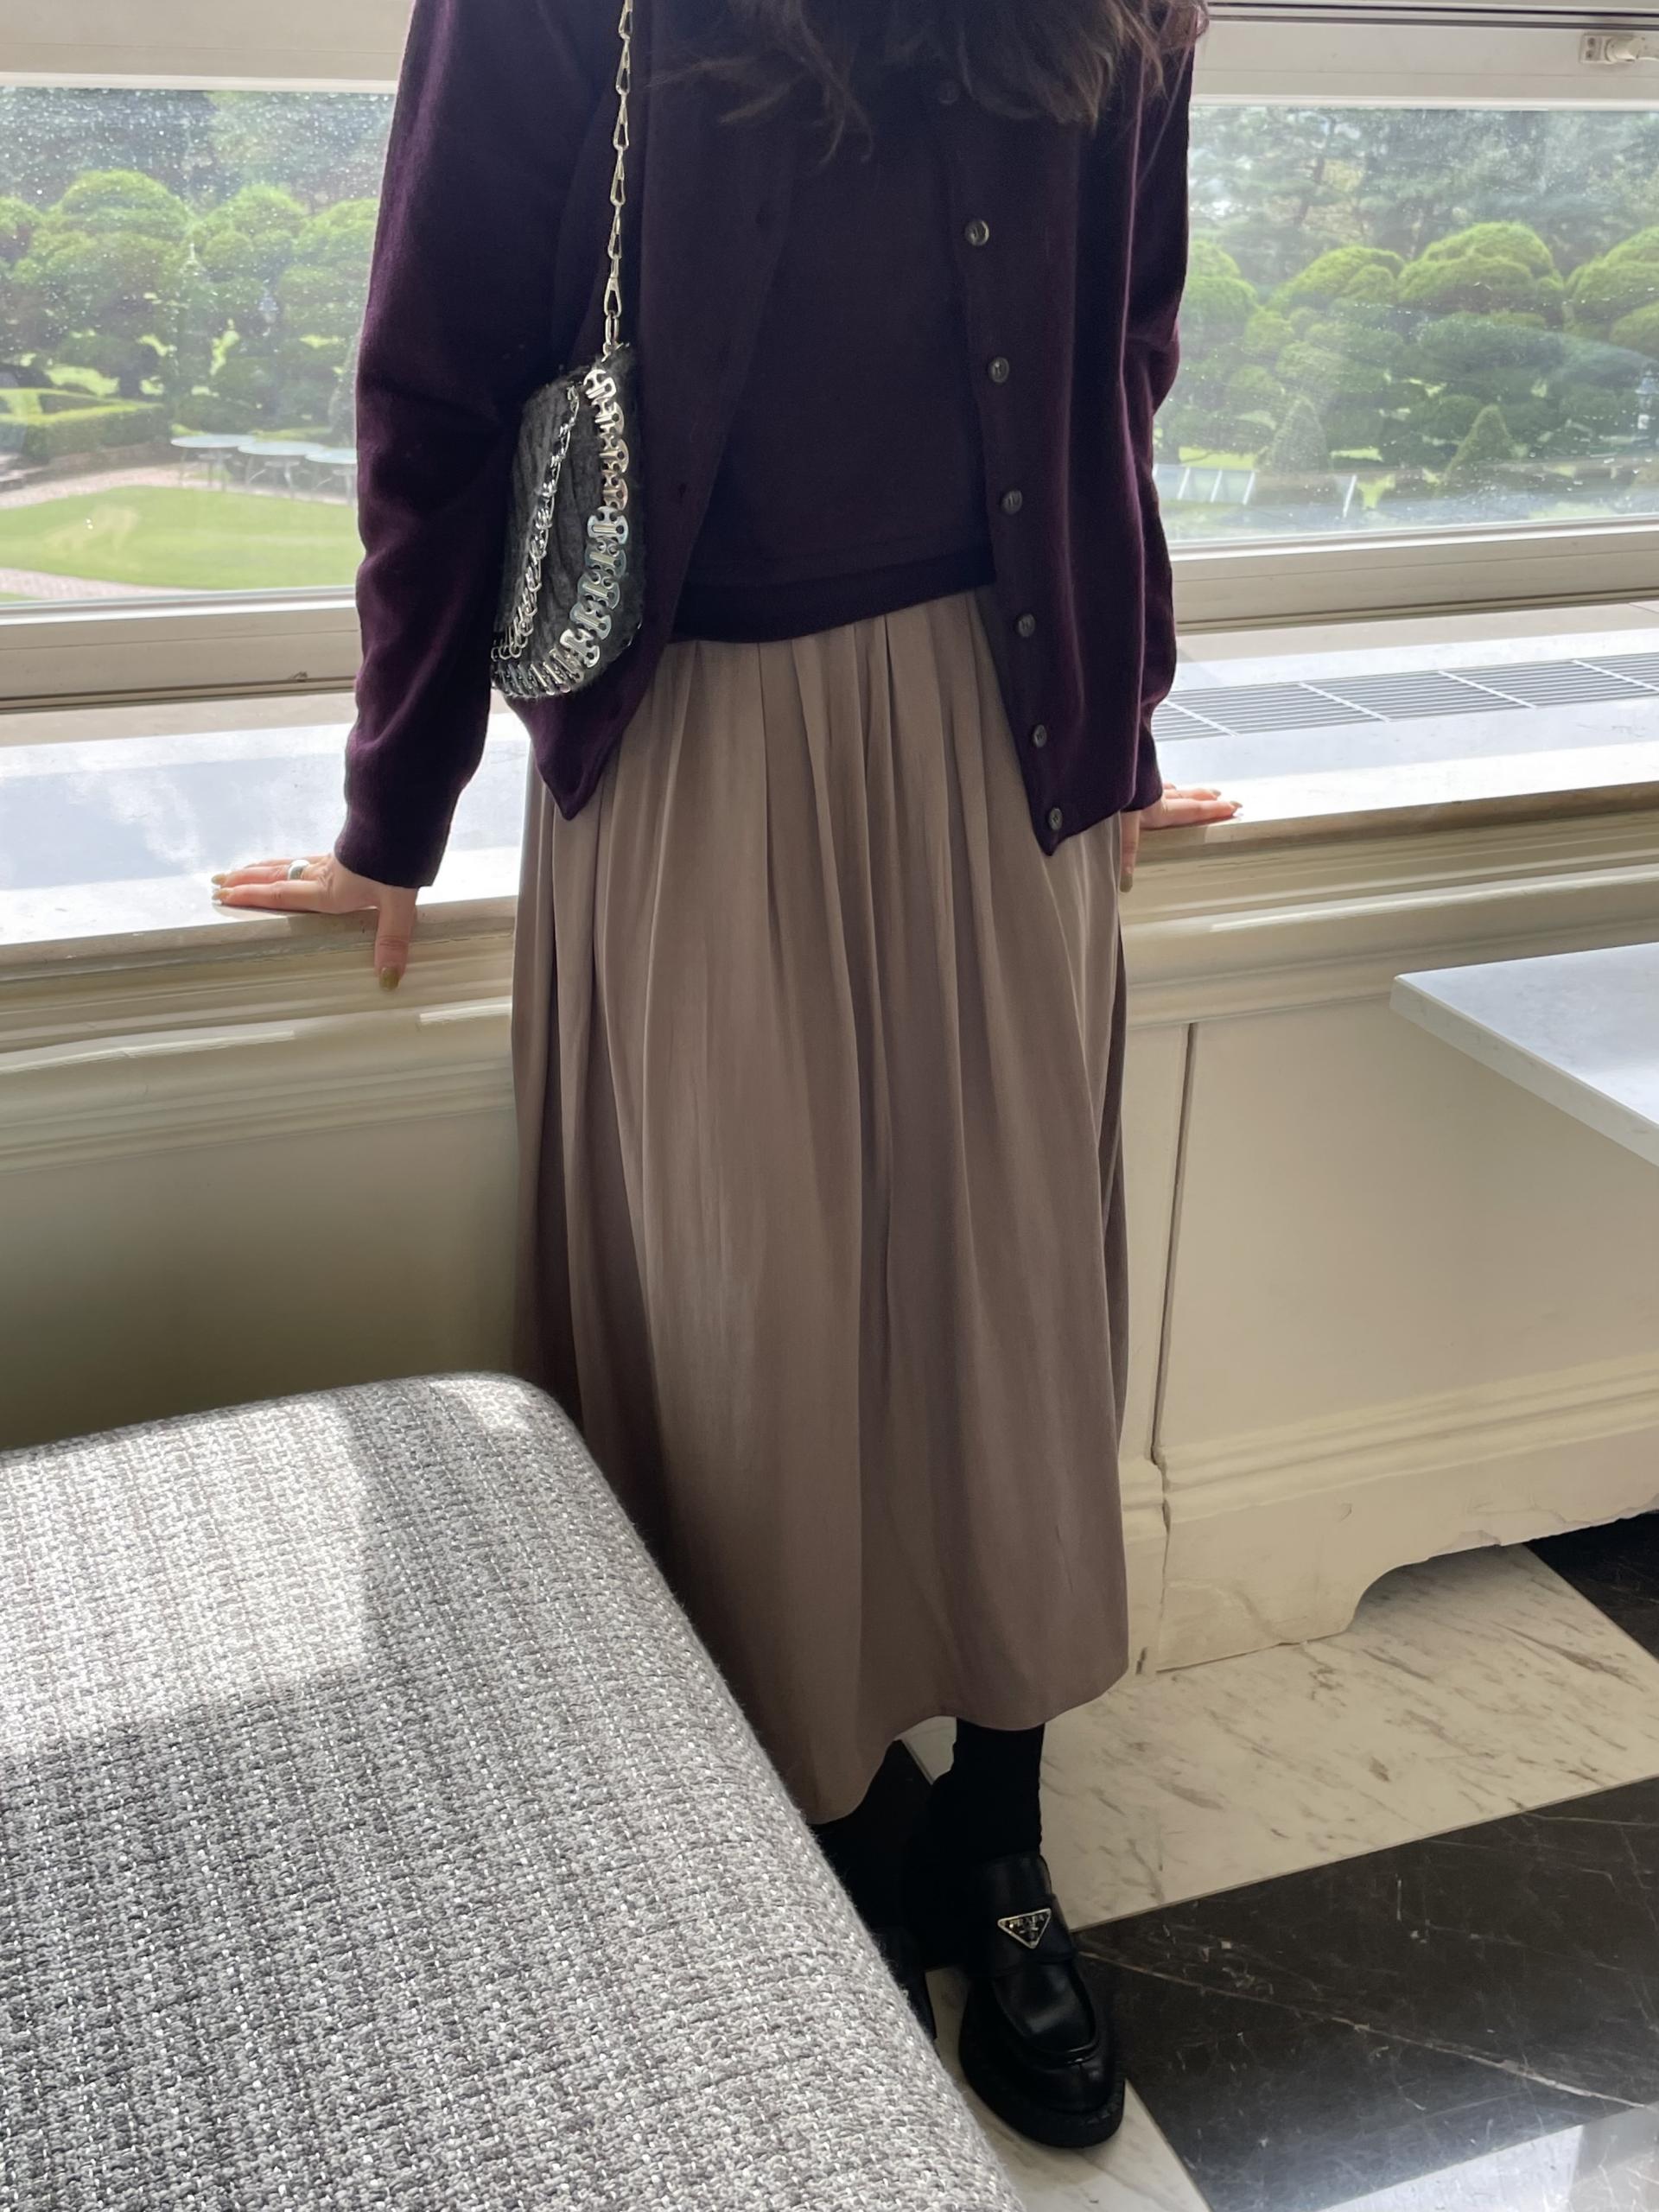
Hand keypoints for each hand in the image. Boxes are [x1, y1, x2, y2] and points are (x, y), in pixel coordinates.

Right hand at [212, 851, 418, 987]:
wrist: (407, 825)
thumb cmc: (399, 863)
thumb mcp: (397, 905)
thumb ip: (391, 940)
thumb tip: (387, 977)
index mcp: (329, 891)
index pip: (281, 895)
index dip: (252, 897)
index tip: (224, 897)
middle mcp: (323, 875)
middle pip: (275, 877)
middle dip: (245, 881)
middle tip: (217, 883)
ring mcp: (332, 861)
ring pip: (287, 865)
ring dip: (261, 869)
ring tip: (240, 871)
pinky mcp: (344, 852)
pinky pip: (304, 859)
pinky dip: (287, 862)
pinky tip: (292, 863)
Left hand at [1121, 783, 1241, 892]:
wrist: (1098, 766)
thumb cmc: (1109, 794)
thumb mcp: (1120, 826)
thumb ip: (1126, 852)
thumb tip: (1127, 881)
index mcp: (1158, 808)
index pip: (1192, 811)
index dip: (1213, 810)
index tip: (1233, 807)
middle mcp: (1154, 795)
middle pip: (1185, 797)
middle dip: (1205, 798)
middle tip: (1220, 796)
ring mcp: (1142, 784)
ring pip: (1167, 788)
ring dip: (1181, 790)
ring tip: (1189, 791)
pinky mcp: (1129, 777)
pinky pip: (1148, 781)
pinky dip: (1156, 784)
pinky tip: (1150, 781)